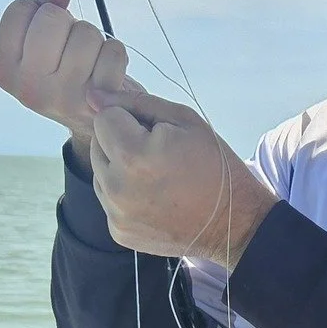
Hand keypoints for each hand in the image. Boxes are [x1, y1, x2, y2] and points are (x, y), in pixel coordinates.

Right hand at [0, 0, 141, 141]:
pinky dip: (115, 54)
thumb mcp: (40, 35)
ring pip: (86, 32)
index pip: (19, 9)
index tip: (47, 32)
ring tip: (88, 61)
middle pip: (52, 17)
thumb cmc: (66, 66)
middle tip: (69, 45)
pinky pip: (113, 52)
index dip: (39, 10)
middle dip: (67, 21)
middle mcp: (29, 88)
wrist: (96, 120)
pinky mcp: (97, 102)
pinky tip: (106, 71)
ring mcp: (63, 98)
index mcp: (5, 71)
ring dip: (93, 38)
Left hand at [88, 86, 276, 270]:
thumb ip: (135, 103)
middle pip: (97, 144)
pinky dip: (124, 195)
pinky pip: (108, 200)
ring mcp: (116, 213)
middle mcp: (117, 187)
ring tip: (156, 178)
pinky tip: (153, 199)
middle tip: (158, 156)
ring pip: (99, 172)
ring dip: (119, 169)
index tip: (156, 134)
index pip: (104, 117)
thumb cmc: (213, 164)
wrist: (233, 222)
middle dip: (120, 142)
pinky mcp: (118, 231)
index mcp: (133, 154)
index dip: (129, 119)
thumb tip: (93, 95)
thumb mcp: (184, 120)